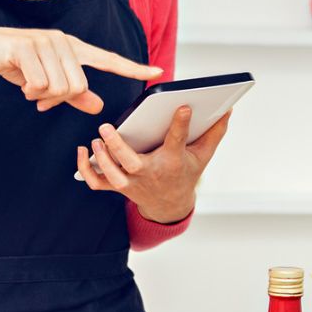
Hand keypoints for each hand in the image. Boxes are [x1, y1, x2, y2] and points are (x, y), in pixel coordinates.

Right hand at [0, 27, 161, 113]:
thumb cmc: (16, 66)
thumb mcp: (47, 84)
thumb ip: (74, 95)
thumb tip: (99, 106)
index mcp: (74, 49)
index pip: (109, 59)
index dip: (133, 68)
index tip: (158, 71)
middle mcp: (64, 42)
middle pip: (78, 86)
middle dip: (57, 100)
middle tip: (39, 98)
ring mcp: (46, 42)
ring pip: (60, 87)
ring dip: (41, 96)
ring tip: (28, 87)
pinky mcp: (27, 47)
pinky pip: (40, 84)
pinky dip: (29, 91)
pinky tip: (20, 81)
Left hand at [76, 106, 231, 222]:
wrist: (170, 205)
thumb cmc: (185, 173)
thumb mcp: (203, 155)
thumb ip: (215, 132)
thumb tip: (228, 109)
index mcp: (172, 162)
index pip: (177, 141)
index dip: (181, 124)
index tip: (183, 106)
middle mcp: (150, 174)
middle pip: (131, 163)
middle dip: (117, 147)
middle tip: (107, 128)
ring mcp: (132, 183)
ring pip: (113, 174)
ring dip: (102, 158)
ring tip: (97, 138)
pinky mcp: (119, 186)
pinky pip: (98, 182)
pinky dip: (87, 170)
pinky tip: (83, 151)